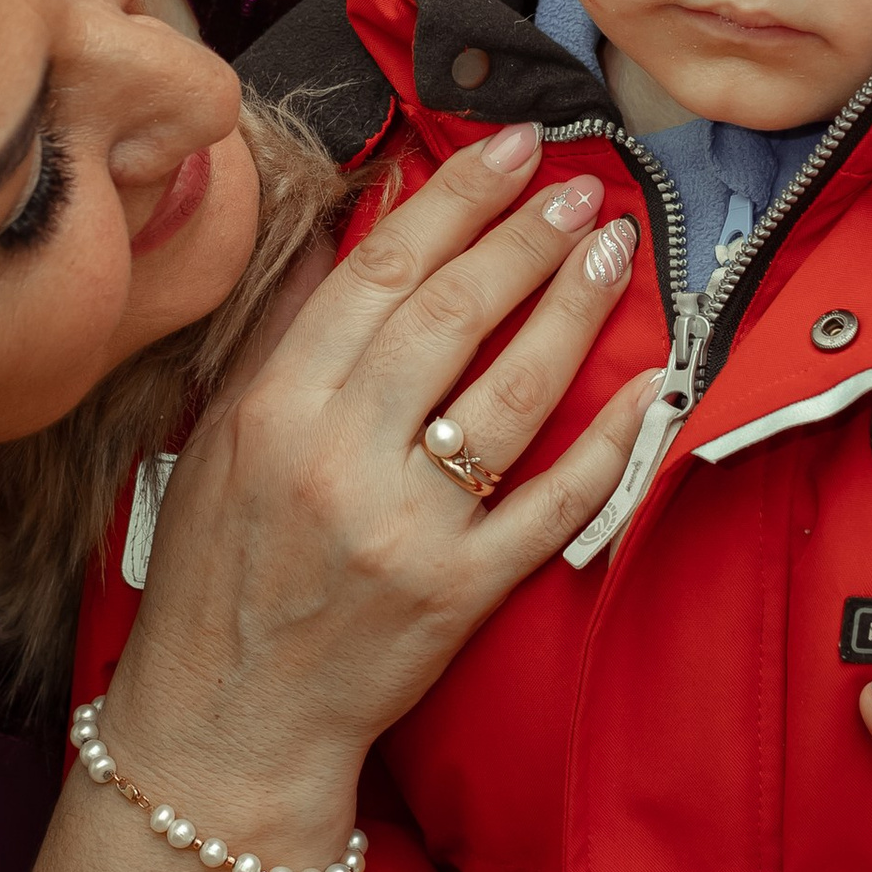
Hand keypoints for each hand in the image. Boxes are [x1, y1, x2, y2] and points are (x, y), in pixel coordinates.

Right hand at [115, 126, 654, 840]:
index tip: (512, 149)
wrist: (222, 722)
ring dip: (574, 313)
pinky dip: (609, 445)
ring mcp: (404, 530)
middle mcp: (337, 460)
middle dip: (527, 238)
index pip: (382, 273)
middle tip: (582, 186)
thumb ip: (281, 328)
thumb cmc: (216, 573)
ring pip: (512, 397)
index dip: (458, 200)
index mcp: (273, 407)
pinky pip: (553, 505)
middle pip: (454, 318)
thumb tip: (346, 223)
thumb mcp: (218, 436)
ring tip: (616, 252)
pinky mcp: (457, 595)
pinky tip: (654, 387)